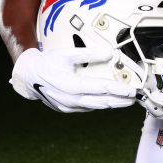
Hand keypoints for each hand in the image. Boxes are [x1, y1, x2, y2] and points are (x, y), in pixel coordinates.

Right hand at [10, 47, 136, 111]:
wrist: (27, 76)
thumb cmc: (46, 63)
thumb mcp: (66, 54)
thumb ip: (88, 54)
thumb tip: (108, 54)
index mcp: (72, 85)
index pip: (101, 88)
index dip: (118, 90)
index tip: (132, 90)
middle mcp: (71, 100)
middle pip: (101, 102)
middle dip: (119, 100)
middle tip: (134, 98)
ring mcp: (68, 107)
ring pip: (95, 107)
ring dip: (110, 104)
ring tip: (124, 100)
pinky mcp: (67, 109)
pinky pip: (86, 107)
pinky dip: (98, 104)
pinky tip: (107, 101)